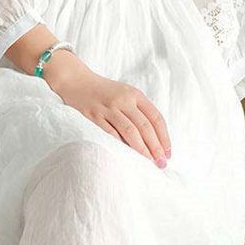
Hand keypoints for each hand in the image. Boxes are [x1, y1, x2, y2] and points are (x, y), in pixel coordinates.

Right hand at [43, 50, 171, 167]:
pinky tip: (129, 156)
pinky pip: (111, 134)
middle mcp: (124, 100)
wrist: (76, 81)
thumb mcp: (125, 94)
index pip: (156, 118)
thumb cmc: (104, 91)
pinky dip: (122, 146)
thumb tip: (154, 139)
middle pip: (145, 127)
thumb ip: (139, 111)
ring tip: (148, 162)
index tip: (168, 152)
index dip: (164, 137)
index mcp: (135, 94)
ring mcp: (109, 108)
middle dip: (155, 147)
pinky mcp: (94, 116)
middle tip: (161, 163)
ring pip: (130, 132)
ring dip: (141, 150)